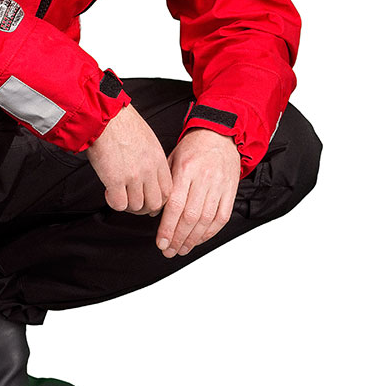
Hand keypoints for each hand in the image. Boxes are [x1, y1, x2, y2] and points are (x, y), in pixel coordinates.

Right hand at [87, 104, 171, 213]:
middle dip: (145, 208)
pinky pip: (120, 204)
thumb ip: (152, 158)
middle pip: (155, 203)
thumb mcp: (147, 139)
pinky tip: (109, 192)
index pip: (168, 191)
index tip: (151, 201)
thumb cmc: (121, 122)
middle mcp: (149, 169)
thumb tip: (150, 173)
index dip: (159, 201)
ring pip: (138, 206)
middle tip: (134, 203)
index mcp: (158, 159)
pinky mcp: (115, 180)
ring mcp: (133, 176)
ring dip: (127, 205)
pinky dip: (114, 203)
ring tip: (119, 195)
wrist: (104, 116)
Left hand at [157, 129, 240, 256]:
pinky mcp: (231, 191)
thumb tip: (154, 211)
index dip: (167, 228)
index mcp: (186, 169)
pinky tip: (199, 240)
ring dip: (193, 239)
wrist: (220, 135)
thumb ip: (165, 184)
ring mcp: (219, 186)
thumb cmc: (193, 147)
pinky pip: (221, 217)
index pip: (175, 205)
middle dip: (178, 238)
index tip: (160, 242)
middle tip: (168, 250)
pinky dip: (210, 233)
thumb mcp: (172, 158)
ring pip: (206, 220)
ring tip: (181, 249)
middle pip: (190, 217)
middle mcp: (204, 179)